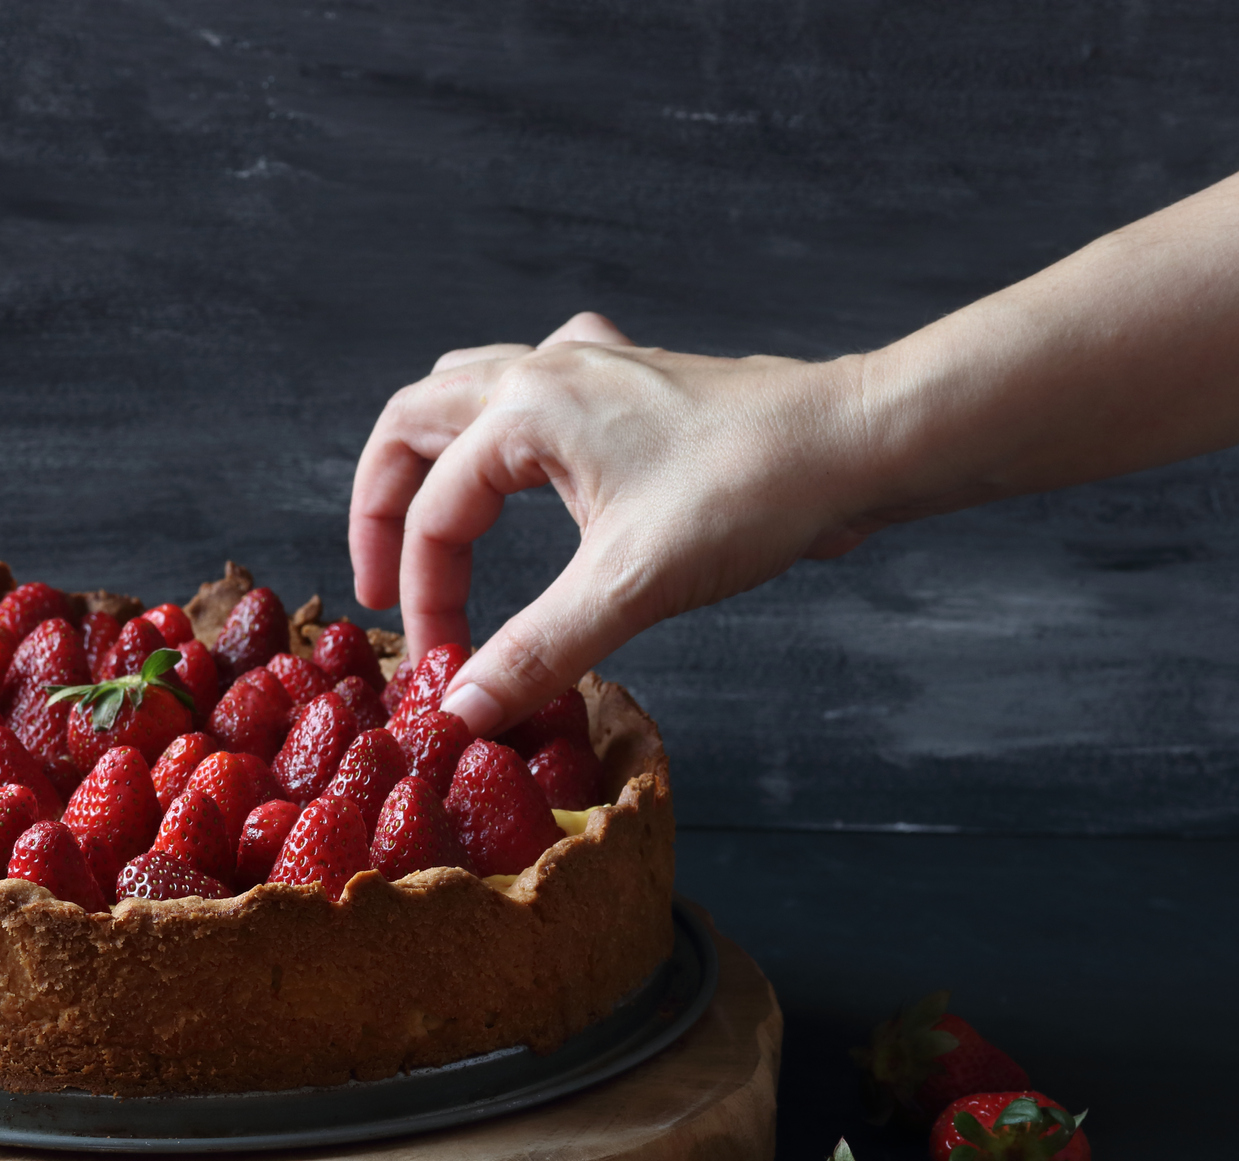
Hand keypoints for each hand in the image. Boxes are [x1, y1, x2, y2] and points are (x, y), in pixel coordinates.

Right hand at [350, 312, 876, 734]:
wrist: (858, 444)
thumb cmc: (753, 493)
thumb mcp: (629, 586)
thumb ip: (536, 651)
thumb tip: (461, 711)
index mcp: (526, 410)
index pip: (435, 511)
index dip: (424, 596)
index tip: (443, 667)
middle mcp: (545, 373)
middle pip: (415, 422)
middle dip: (384, 505)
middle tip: (380, 584)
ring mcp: (591, 370)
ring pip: (470, 390)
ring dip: (433, 453)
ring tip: (425, 517)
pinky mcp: (634, 386)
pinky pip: (542, 382)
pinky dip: (512, 420)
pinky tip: (532, 454)